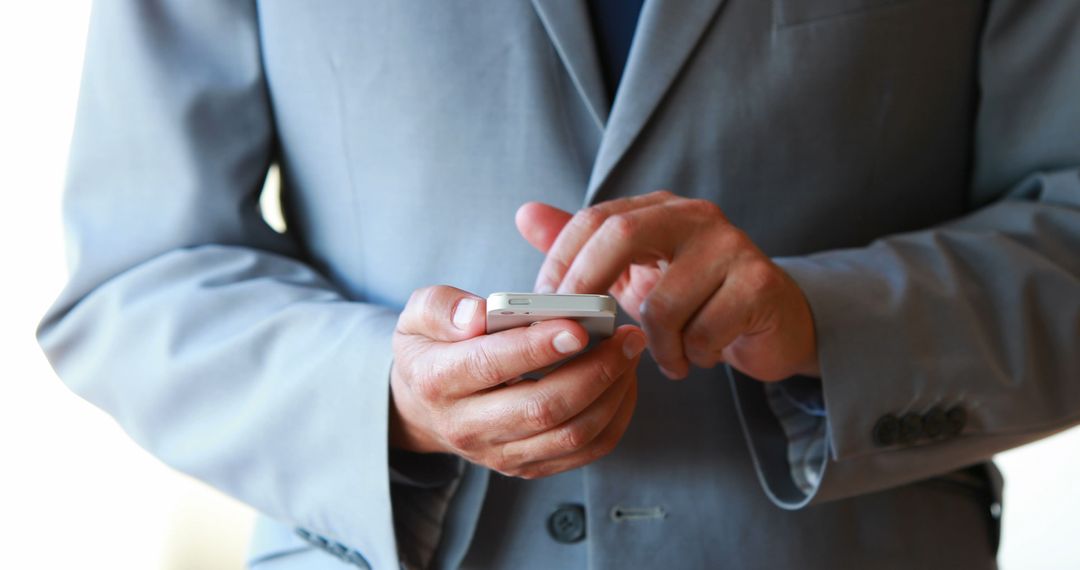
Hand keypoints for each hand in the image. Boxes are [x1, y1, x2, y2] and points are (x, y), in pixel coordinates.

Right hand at [389, 285, 646, 477]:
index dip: (537, 347)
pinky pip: (584, 452)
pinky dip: (614, 417)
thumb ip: (443, 307)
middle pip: (542, 408)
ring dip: (612, 393)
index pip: (490, 366)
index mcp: (437, 381)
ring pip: (570, 434)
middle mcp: (466, 426)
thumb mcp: (418, 316)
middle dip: (594, 370)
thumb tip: (477, 315)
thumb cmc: (430, 349)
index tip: (578, 326)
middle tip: (625, 336)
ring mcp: (498, 452)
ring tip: (629, 354)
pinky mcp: (526, 466)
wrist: (420, 407)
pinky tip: (623, 383)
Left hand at [515, 191, 818, 381]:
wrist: (770, 324)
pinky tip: (697, 357)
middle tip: (579, 334)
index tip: (544, 307)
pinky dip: (691, 356)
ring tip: (666, 357)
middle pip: (623, 235)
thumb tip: (525, 213)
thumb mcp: (632, 273)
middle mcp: (695, 216)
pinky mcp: (760, 285)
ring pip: (664, 302)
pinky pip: (704, 331)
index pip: (595, 218)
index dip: (562, 261)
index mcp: (658, 209)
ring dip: (655, 345)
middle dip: (588, 289)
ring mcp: (732, 246)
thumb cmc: (693, 298)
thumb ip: (582, 247)